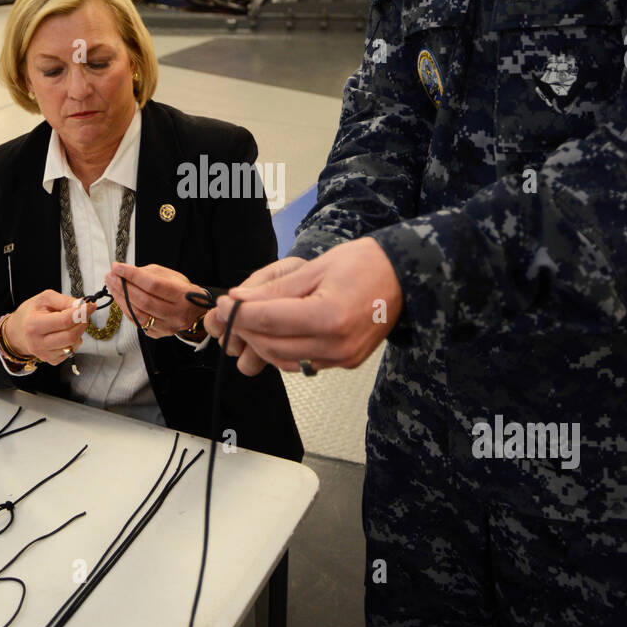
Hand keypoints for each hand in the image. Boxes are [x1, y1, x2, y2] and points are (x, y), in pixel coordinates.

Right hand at [3, 289, 94, 365]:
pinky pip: (70, 352)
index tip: (89, 306)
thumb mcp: (45, 298)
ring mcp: (44, 354)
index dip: (81, 313)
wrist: (18, 331)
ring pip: (73, 345)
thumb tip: (82, 305)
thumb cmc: (31, 313)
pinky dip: (73, 341)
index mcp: (34, 325)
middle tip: (84, 314)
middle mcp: (38, 342)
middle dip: (82, 323)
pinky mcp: (51, 360)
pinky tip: (65, 333)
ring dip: (79, 332)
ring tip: (72, 323)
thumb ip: (64, 300)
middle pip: (71, 336)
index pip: (64, 321)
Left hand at [105, 262, 206, 337]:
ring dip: (120, 298)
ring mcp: (167, 326)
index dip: (133, 275)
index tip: (118, 267)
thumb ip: (149, 273)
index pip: (153, 284)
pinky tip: (120, 298)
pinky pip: (137, 322)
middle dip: (123, 286)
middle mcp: (176, 313)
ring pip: (138, 314)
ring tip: (111, 286)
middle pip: (143, 300)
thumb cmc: (181, 291)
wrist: (195, 312)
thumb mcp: (171, 276)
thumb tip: (124, 272)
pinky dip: (126, 309)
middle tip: (110, 276)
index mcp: (182, 295)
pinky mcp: (158, 334)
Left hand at [207, 239, 402, 374]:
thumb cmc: (363, 263)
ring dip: (262, 343)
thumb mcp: (314, 268)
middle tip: (231, 312)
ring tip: (250, 322)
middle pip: (272, 345)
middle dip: (246, 330)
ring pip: (284, 359)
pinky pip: (302, 362)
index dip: (239, 314)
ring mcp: (342, 358)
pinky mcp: (345, 362)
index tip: (222, 303)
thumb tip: (237, 300)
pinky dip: (283, 350)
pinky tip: (276, 332)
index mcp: (329, 316)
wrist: (403, 277)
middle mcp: (336, 345)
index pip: (269, 321)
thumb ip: (274, 290)